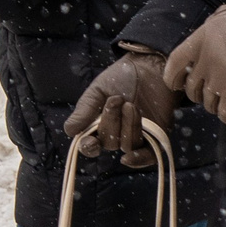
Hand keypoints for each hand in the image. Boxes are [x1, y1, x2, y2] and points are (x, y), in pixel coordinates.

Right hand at [64, 49, 176, 165]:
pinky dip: (138, 159)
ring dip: (128, 126)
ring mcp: (137, 136)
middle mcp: (117, 134)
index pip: (90, 144)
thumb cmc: (121, 77)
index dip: (88, 147)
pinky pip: (148, 157)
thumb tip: (69, 131)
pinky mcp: (156, 137)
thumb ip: (85, 110)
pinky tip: (130, 157)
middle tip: (117, 99)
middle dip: (111, 121)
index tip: (91, 142)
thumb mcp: (98, 90)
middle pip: (109, 142)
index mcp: (99, 124)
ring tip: (131, 105)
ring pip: (127, 145)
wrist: (150, 67)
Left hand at [164, 0, 225, 124]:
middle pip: (191, 87)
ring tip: (224, 100)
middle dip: (197, 92)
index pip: (176, 63)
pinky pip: (225, 114)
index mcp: (201, 40)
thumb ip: (214, 26)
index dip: (173, 76)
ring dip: (214, 104)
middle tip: (208, 92)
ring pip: (208, 103)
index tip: (174, 83)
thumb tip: (213, 31)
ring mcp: (219, 82)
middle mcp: (205, 62)